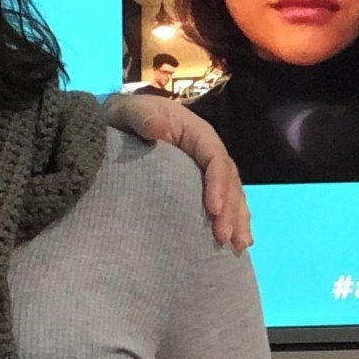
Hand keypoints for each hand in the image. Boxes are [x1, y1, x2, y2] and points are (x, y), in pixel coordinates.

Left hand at [113, 93, 250, 249]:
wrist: (120, 124)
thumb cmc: (126, 116)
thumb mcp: (129, 111)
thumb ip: (142, 117)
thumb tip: (158, 127)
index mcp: (196, 133)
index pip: (215, 157)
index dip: (218, 183)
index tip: (213, 209)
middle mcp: (207, 151)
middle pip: (228, 180)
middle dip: (231, 210)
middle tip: (226, 238)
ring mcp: (205, 170)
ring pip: (231, 194)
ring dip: (237, 220)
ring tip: (239, 246)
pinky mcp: (199, 185)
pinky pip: (221, 203)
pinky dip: (229, 222)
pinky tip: (233, 246)